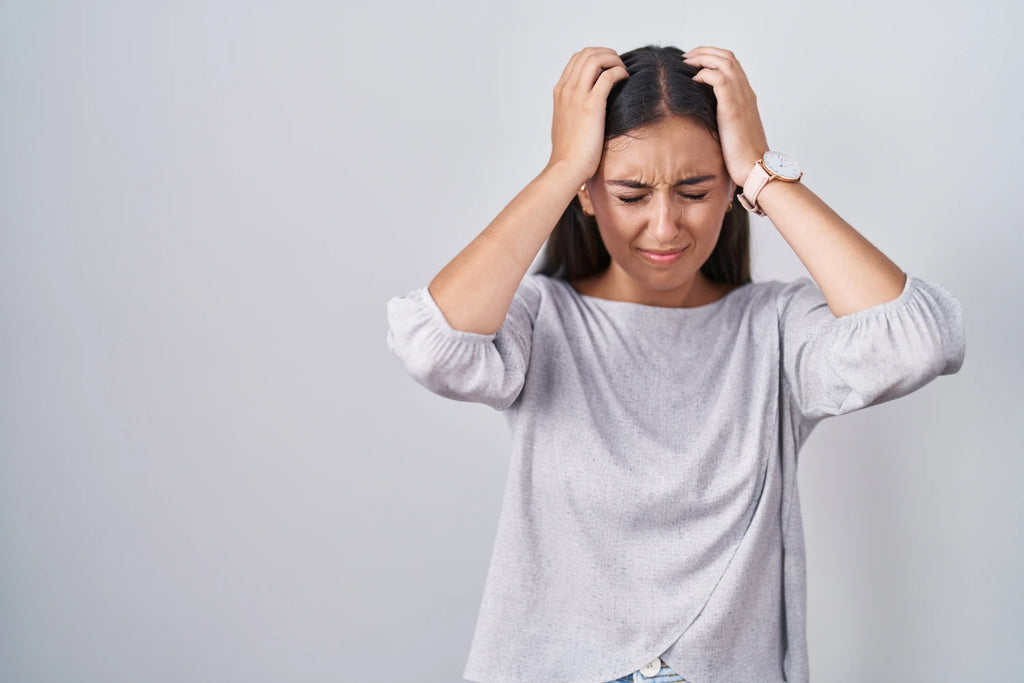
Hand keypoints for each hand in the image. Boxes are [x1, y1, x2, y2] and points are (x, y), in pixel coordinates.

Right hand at [547, 47, 629, 182]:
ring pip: (596, 58)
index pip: (577, 58)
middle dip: (607, 54)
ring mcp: (577, 96)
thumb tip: (586, 108)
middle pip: (587, 53)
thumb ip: (573, 110)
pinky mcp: (591, 105)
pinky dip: (619, 72)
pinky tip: (625, 80)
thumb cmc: (569, 152)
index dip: (596, 57)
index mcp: (560, 92)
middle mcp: (567, 89)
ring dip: (613, 60)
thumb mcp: (566, 124)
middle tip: (619, 67)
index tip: (609, 68)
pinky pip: (608, 76)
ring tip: (623, 72)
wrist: (566, 168)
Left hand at [682, 47, 769, 186]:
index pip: (731, 64)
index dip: (712, 57)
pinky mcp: (733, 107)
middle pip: (728, 56)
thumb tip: (701, 113)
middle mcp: (746, 92)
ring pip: (724, 62)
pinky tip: (693, 81)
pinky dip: (704, 74)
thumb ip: (719, 116)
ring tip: (687, 62)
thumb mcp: (729, 129)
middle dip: (705, 51)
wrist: (754, 167)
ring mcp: (741, 97)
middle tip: (687, 57)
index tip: (694, 62)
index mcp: (746, 96)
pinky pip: (719, 79)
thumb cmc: (740, 155)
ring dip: (703, 57)